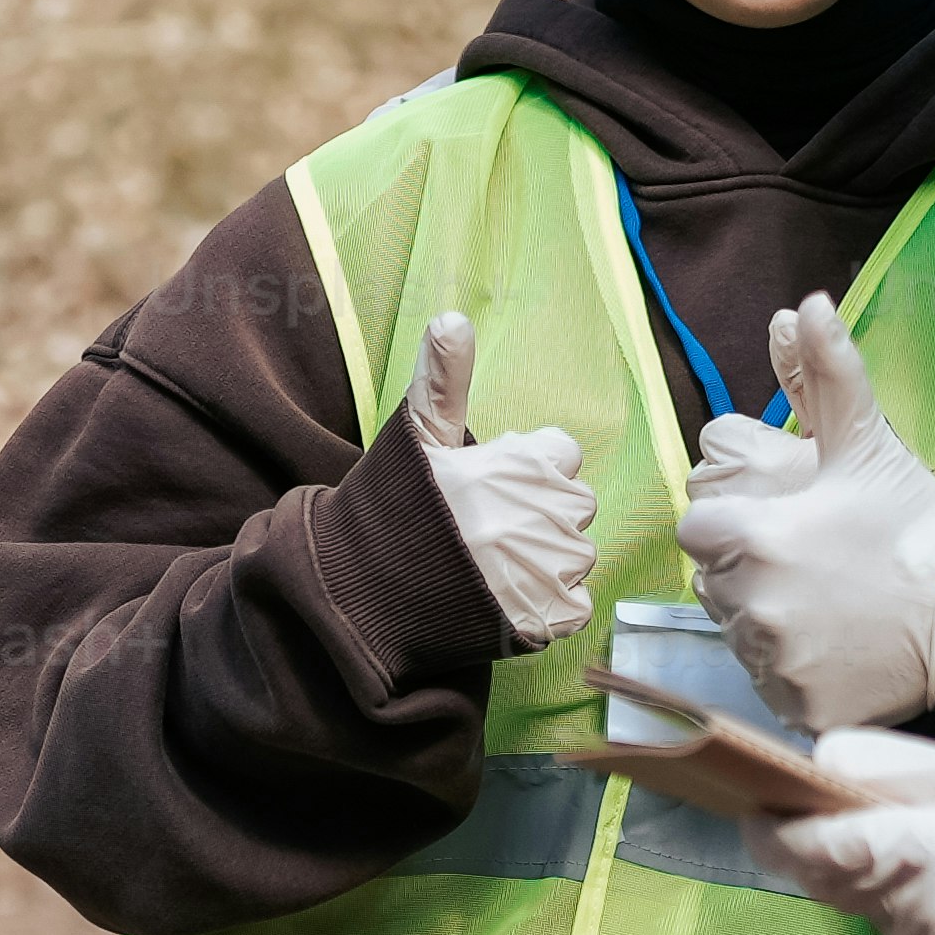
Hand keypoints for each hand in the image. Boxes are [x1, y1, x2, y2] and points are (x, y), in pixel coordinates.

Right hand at [394, 313, 596, 652]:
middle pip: (574, 505)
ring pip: (575, 555)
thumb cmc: (389, 507)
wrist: (358, 593)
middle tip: (482, 531)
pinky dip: (544, 605)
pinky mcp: (546, 617)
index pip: (560, 454)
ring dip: (542, 561)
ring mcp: (550, 568)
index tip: (486, 487)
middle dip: (538, 514)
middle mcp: (547, 513)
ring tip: (485, 567)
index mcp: (525, 462)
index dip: (525, 469)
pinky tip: (500, 598)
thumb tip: (451, 317)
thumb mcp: (417, 435)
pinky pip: (573, 604)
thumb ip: (445, 378)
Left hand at [670, 298, 934, 731]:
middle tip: (816, 566)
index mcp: (756, 538)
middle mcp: (753, 603)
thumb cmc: (919, 530)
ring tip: (830, 605)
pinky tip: (837, 647)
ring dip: (770, 619)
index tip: (783, 527)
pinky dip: (795, 669)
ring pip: (739, 632)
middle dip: (751, 571)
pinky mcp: (793, 706)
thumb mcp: (870, 450)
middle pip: (715, 582)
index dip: (736, 525)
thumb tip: (808, 305)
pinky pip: (769, 682)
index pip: (699, 530)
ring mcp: (772, 661)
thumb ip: (830, 379)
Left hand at [763, 726, 934, 934]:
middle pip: (847, 894)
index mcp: (918, 853)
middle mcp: (919, 922)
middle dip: (858, 864)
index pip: (808, 853)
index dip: (773, 834)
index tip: (760, 816)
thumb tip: (822, 764)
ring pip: (897, 932)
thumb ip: (896, 770)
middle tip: (908, 834)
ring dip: (914, 904)